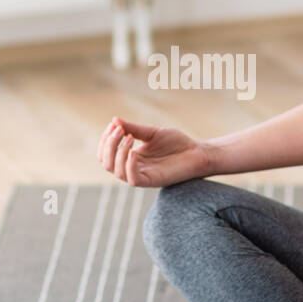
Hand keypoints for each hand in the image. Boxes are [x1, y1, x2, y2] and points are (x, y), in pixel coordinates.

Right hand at [96, 116, 212, 187]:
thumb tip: (114, 120)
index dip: (105, 140)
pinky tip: (133, 151)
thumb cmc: (177, 143)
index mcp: (130, 157)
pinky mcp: (152, 181)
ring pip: (117, 172)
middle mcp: (133, 168)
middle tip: (119, 130)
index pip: (106, 154)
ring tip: (129, 137)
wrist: (197, 152)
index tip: (114, 124)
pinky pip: (132, 179)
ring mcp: (142, 175)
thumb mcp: (151, 132)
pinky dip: (128, 165)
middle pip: (106, 163)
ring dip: (118, 153)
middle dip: (108, 145)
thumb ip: (133, 128)